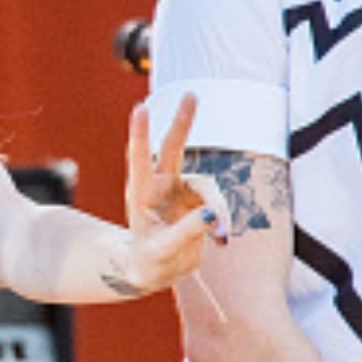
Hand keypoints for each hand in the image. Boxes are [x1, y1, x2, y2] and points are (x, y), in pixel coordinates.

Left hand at [112, 95, 227, 295]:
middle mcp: (159, 187)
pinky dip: (222, 221)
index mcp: (141, 196)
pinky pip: (217, 204)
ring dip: (218, 208)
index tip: (139, 108)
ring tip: (221, 237)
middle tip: (191, 94)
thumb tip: (212, 216)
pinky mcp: (197, 200)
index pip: (139, 160)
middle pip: (173, 149)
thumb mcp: (163, 253)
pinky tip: (221, 240)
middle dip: (182, 122)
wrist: (155, 267)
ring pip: (207, 187)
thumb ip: (185, 234)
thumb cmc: (150, 260)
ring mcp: (179, 191)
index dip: (141, 135)